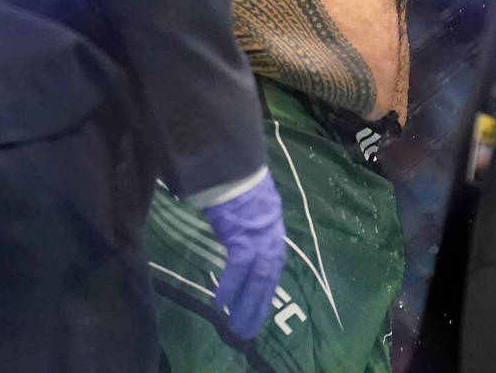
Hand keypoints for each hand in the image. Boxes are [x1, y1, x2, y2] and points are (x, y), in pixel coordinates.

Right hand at [202, 172, 285, 339]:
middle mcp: (272, 237)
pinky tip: (221, 304)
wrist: (235, 164)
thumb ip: (252, 226)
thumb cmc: (239, 181)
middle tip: (248, 331)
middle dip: (258, 307)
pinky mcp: (243, 237)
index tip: (260, 310)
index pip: (274, 268)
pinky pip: (237, 268)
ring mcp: (259, 238)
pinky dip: (229, 287)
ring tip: (237, 327)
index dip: (266, 291)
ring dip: (246, 306)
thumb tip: (243, 242)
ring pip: (257, 280)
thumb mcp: (253, 207)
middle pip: (268, 280)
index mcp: (274, 230)